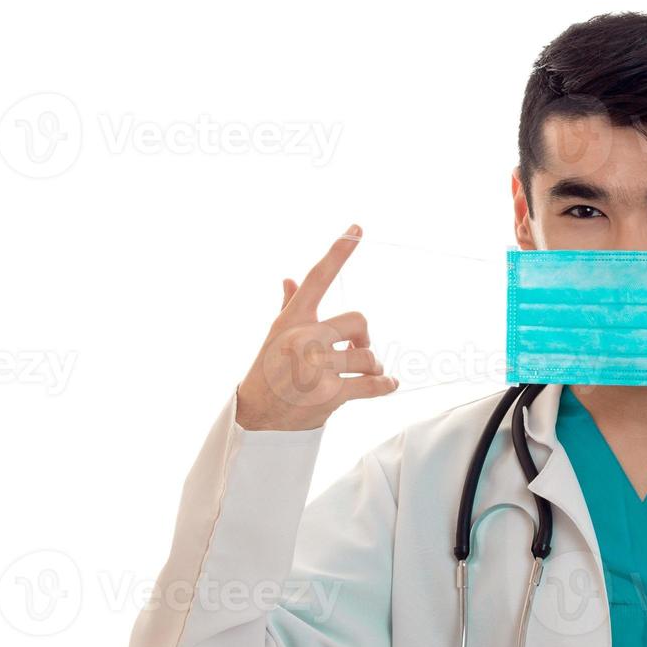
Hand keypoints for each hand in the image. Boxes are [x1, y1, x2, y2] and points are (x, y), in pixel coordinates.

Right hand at [234, 224, 397, 430]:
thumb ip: (289, 306)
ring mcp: (316, 367)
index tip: (357, 229)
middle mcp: (303, 338)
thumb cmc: (269, 370)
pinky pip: (373, 384)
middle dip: (363, 338)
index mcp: (292, 319)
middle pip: (360, 321)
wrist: (257, 416)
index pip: (318, 277)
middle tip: (354, 353)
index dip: (339, 252)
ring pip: (369, 356)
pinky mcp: (329, 394)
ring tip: (361, 374)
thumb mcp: (275, 335)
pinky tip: (388, 384)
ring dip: (372, 367)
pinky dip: (385, 385)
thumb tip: (290, 278)